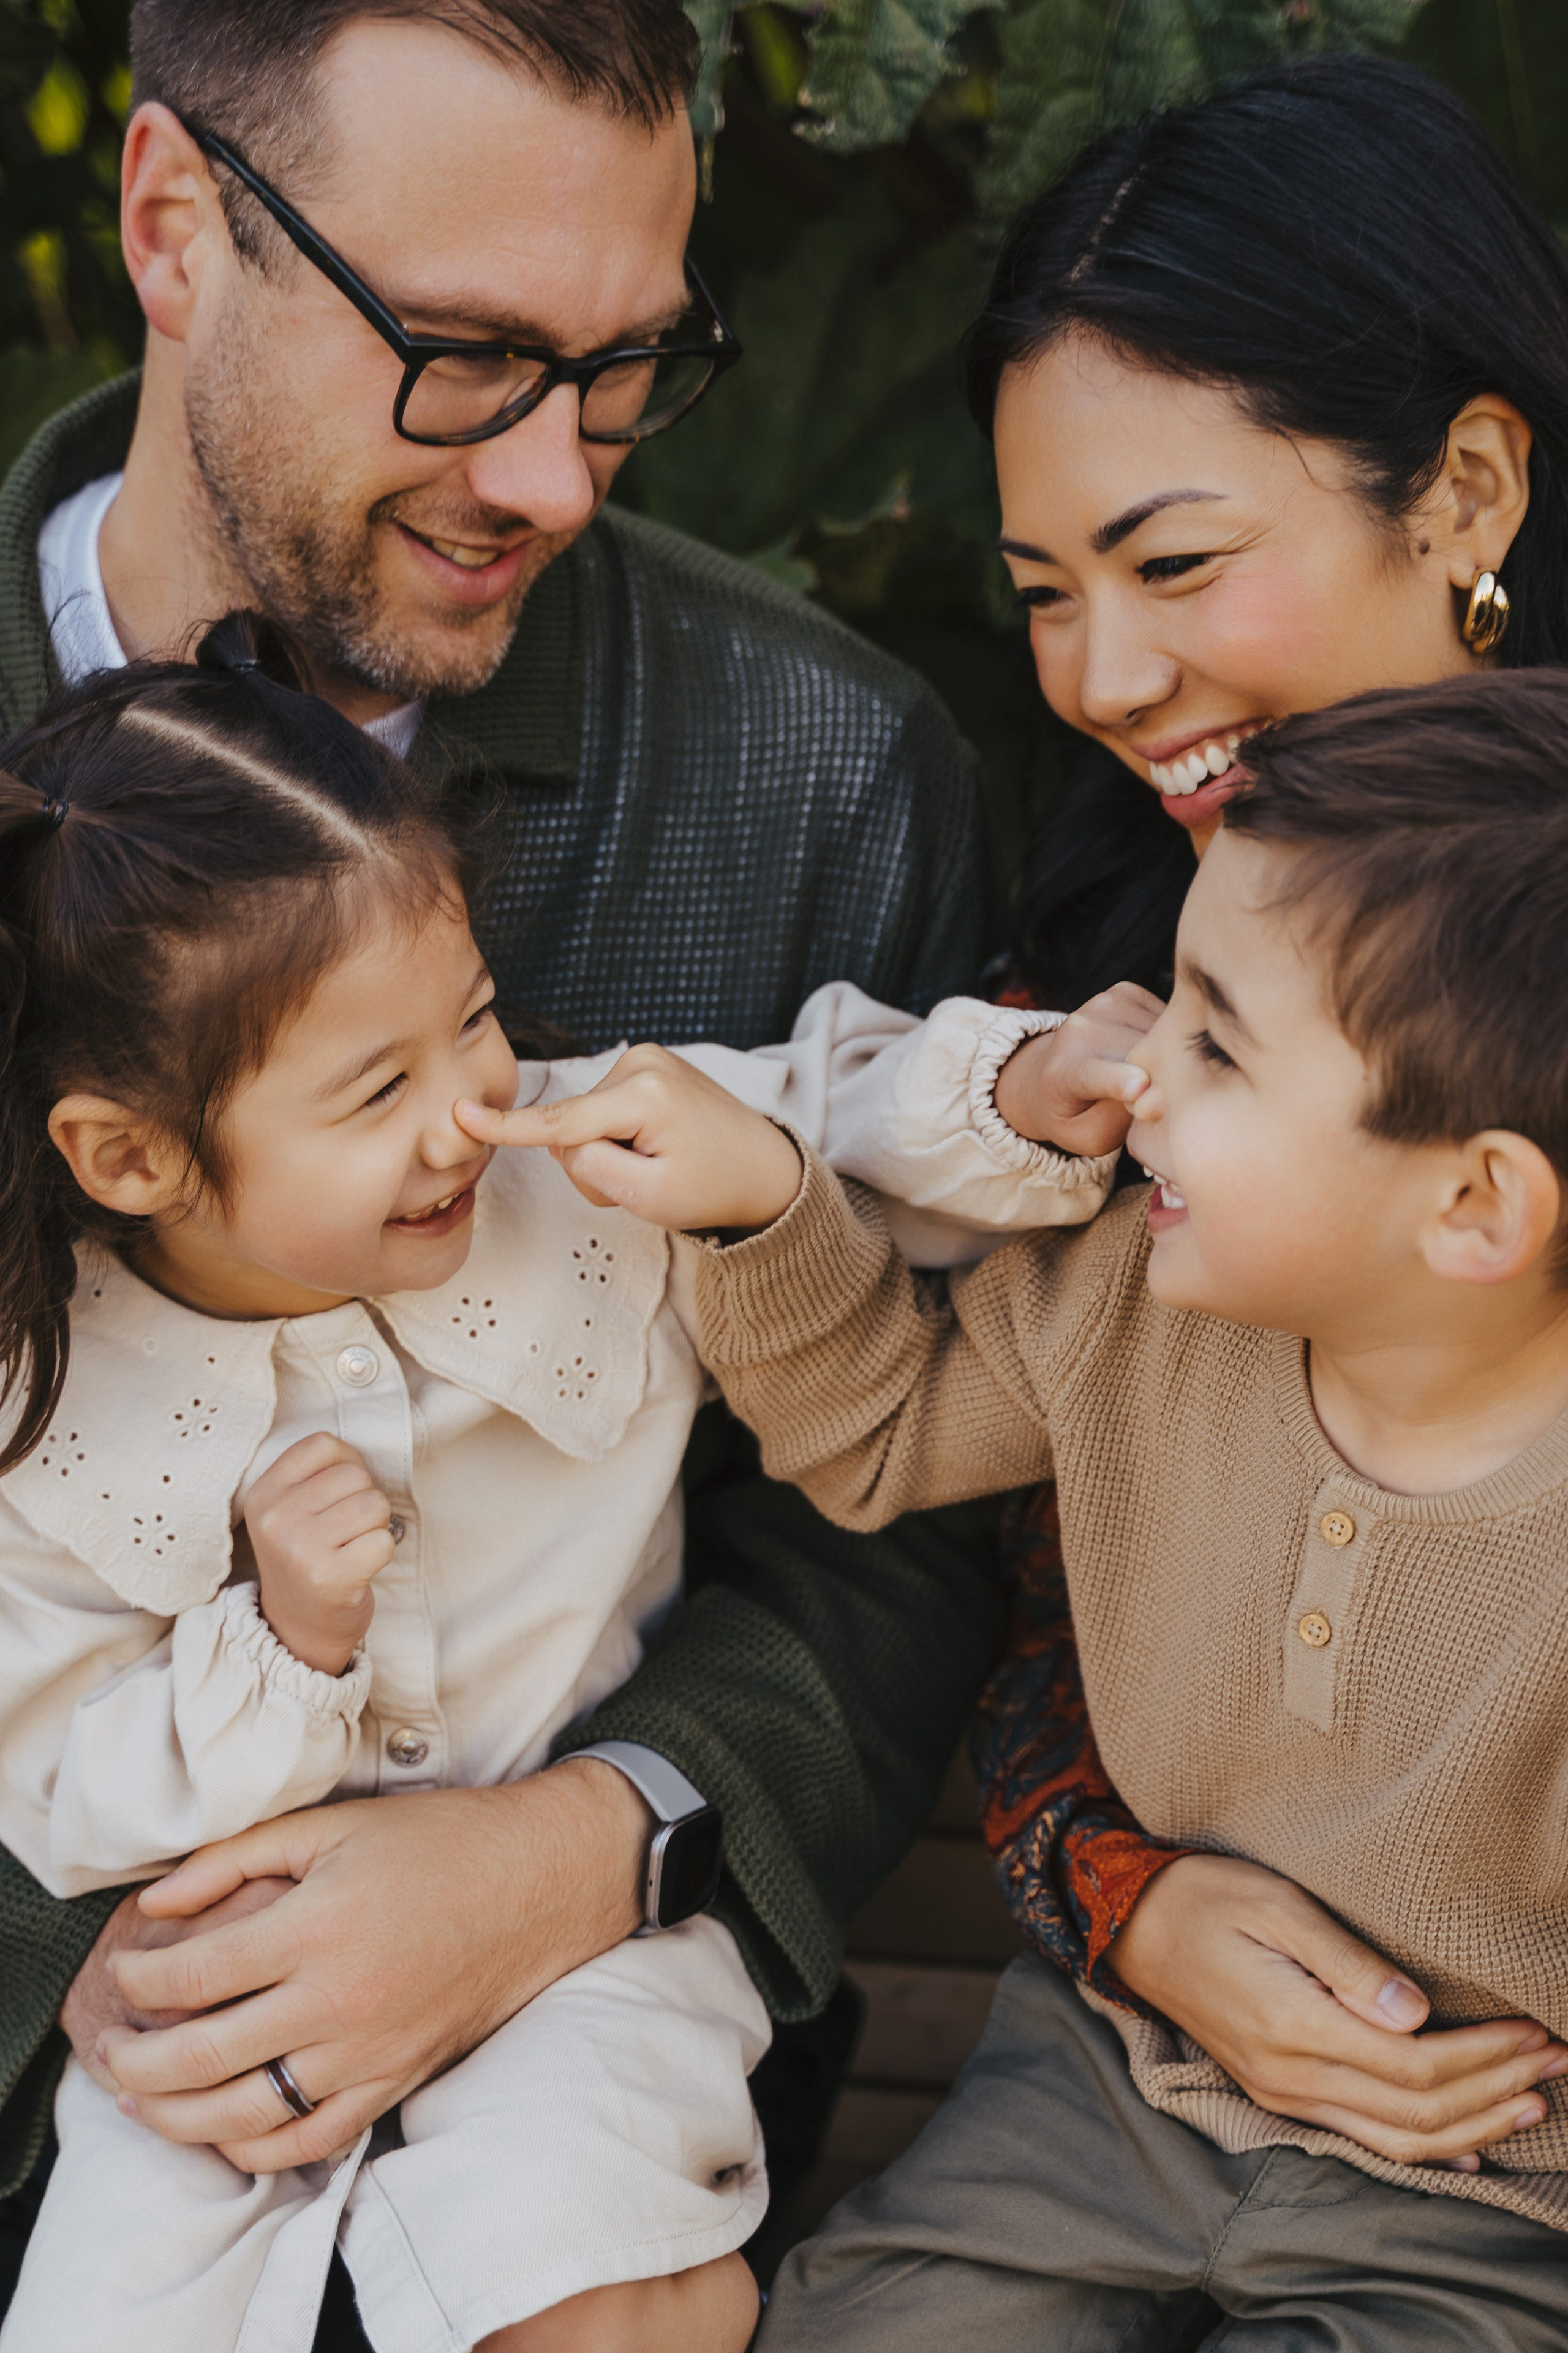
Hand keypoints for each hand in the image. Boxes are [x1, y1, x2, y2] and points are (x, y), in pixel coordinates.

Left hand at [98, 1758, 649, 2170]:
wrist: (539, 1881)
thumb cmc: (437, 1840)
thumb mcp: (333, 1824)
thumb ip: (235, 1857)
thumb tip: (155, 1903)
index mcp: (316, 1927)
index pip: (193, 1977)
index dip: (140, 1980)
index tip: (124, 1972)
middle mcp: (337, 2001)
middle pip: (200, 2059)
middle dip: (136, 2061)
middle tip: (110, 2050)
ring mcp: (368, 2052)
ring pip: (244, 2115)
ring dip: (176, 2117)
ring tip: (141, 2101)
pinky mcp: (395, 2081)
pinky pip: (310, 2141)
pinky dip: (255, 2148)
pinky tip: (222, 2131)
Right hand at [245, 1432, 393, 1673]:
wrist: (298, 1628)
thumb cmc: (305, 1558)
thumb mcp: (288, 1510)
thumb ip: (315, 1474)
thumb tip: (360, 1456)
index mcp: (263, 1494)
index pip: (323, 1444)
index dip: (346, 1463)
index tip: (339, 1494)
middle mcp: (276, 1519)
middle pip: (355, 1475)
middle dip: (363, 1499)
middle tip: (345, 1531)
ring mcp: (301, 1549)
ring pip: (374, 1504)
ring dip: (375, 1527)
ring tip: (352, 1548)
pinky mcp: (331, 1578)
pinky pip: (384, 1540)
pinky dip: (382, 1553)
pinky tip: (359, 1568)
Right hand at [456, 1045, 803, 1232]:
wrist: (765, 1168)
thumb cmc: (714, 1188)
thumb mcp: (651, 1197)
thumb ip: (593, 1169)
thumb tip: (560, 1141)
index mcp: (645, 1097)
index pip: (562, 1122)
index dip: (507, 1127)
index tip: (461, 1114)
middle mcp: (642, 1064)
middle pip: (573, 1128)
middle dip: (596, 1164)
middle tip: (646, 1180)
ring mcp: (646, 1059)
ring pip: (586, 1121)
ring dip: (609, 1152)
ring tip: (658, 1162)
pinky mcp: (647, 1064)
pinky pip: (604, 1108)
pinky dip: (619, 1134)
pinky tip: (657, 1144)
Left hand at [994, 984, 1162, 1157]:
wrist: (1052, 1074)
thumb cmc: (1075, 1115)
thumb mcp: (1088, 1138)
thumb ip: (1116, 1123)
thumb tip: (1155, 1097)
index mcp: (1064, 1074)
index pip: (1094, 1076)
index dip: (1118, 1080)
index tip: (1139, 1086)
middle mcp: (1079, 1030)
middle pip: (1145, 1055)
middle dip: (1164, 1078)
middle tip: (1158, 1098)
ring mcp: (1102, 1004)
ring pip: (1162, 1032)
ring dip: (1167, 1057)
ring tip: (1148, 1075)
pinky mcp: (1125, 992)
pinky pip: (1166, 1015)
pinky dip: (1166, 1037)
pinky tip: (1146, 1051)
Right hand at [1114, 1853, 1567, 2169]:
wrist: (1130, 1926)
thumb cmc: (1204, 1897)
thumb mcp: (1275, 1902)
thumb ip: (1347, 1960)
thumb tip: (1417, 2013)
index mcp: (1292, 2027)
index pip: (1414, 2064)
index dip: (1485, 2055)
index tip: (1535, 2030)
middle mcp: (1289, 2077)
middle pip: (1417, 2111)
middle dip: (1496, 2090)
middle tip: (1555, 2060)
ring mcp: (1283, 2095)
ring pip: (1398, 2140)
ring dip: (1472, 2126)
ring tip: (1532, 2102)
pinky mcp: (1280, 2094)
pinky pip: (1364, 2141)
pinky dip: (1424, 2150)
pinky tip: (1468, 2148)